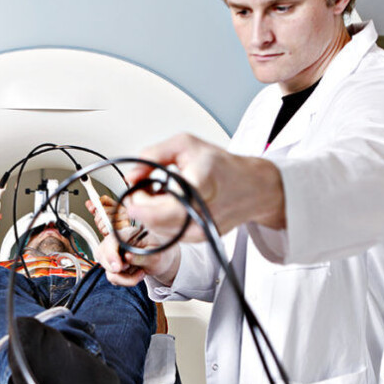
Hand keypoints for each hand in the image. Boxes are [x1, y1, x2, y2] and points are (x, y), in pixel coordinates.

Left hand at [85, 195, 129, 236]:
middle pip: (105, 210)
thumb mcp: (103, 218)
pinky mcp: (126, 225)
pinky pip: (112, 226)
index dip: (97, 203)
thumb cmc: (112, 228)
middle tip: (98, 223)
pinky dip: (106, 230)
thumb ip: (96, 210)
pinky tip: (107, 232)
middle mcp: (122, 209)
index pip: (105, 199)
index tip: (92, 209)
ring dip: (101, 226)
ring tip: (102, 229)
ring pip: (108, 218)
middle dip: (97, 219)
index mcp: (116, 206)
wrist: (120, 239)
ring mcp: (125, 216)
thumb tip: (88, 203)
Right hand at [96, 226, 179, 286]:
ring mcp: (115, 255)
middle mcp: (118, 244)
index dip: (111, 254)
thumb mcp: (156, 255)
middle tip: (128, 269)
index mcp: (127, 234)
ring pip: (108, 271)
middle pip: (101, 254)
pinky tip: (137, 274)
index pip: (111, 241)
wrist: (163, 259)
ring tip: (140, 273)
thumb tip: (127, 257)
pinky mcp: (115, 267)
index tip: (118, 268)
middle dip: (114, 268)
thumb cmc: (160, 252)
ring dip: (125, 278)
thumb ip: (141, 256)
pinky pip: (113, 278)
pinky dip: (126, 281)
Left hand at [127, 133, 284, 238]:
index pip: (159, 210)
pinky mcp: (199, 238)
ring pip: (158, 231)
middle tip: (144, 189)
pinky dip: (162, 220)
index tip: (133, 192)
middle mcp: (200, 216)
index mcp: (198, 189)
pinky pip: (169, 234)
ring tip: (160, 194)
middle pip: (154, 223)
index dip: (139, 203)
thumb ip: (153, 156)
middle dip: (141, 206)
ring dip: (150, 214)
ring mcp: (200, 231)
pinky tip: (170, 204)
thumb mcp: (185, 145)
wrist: (252, 186)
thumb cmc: (221, 165)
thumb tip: (131, 176)